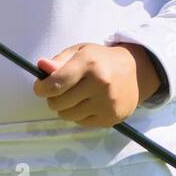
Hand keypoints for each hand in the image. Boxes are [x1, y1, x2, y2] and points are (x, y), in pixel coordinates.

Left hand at [32, 42, 161, 126]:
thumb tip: (41, 66)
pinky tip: (87, 104)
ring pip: (67, 115)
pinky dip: (78, 115)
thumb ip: (58, 61)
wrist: (135, 71)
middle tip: (60, 91)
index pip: (56, 83)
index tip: (40, 88)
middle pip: (58, 102)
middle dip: (53, 98)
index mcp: (89, 63)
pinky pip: (81, 123)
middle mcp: (100, 83)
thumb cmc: (100, 60)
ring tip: (75, 97)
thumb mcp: (80, 52)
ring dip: (65, 108)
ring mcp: (107, 102)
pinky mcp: (111, 117)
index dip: (42, 88)